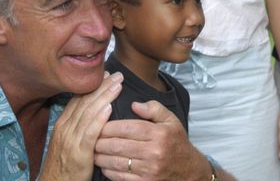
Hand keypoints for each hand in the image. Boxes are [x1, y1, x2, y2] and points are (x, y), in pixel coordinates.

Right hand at [39, 72, 122, 180]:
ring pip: (89, 113)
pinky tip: (109, 108)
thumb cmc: (65, 162)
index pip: (80, 99)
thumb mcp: (67, 139)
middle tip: (117, 74)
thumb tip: (93, 109)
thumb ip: (78, 124)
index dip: (94, 86)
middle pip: (86, 101)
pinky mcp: (79, 152)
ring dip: (105, 97)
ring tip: (118, 85)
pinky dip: (100, 119)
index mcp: (63, 123)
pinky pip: (90, 132)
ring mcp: (71, 139)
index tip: (107, 75)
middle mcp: (66, 127)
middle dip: (102, 86)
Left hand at [95, 100, 234, 180]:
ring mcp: (149, 170)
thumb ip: (154, 108)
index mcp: (159, 134)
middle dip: (99, 141)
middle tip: (90, 136)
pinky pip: (120, 177)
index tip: (98, 123)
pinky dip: (108, 170)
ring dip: (100, 156)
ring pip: (116, 162)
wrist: (189, 170)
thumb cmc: (176, 142)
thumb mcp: (171, 120)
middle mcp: (154, 153)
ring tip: (92, 149)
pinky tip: (103, 163)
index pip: (127, 128)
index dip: (108, 126)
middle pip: (118, 145)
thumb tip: (134, 105)